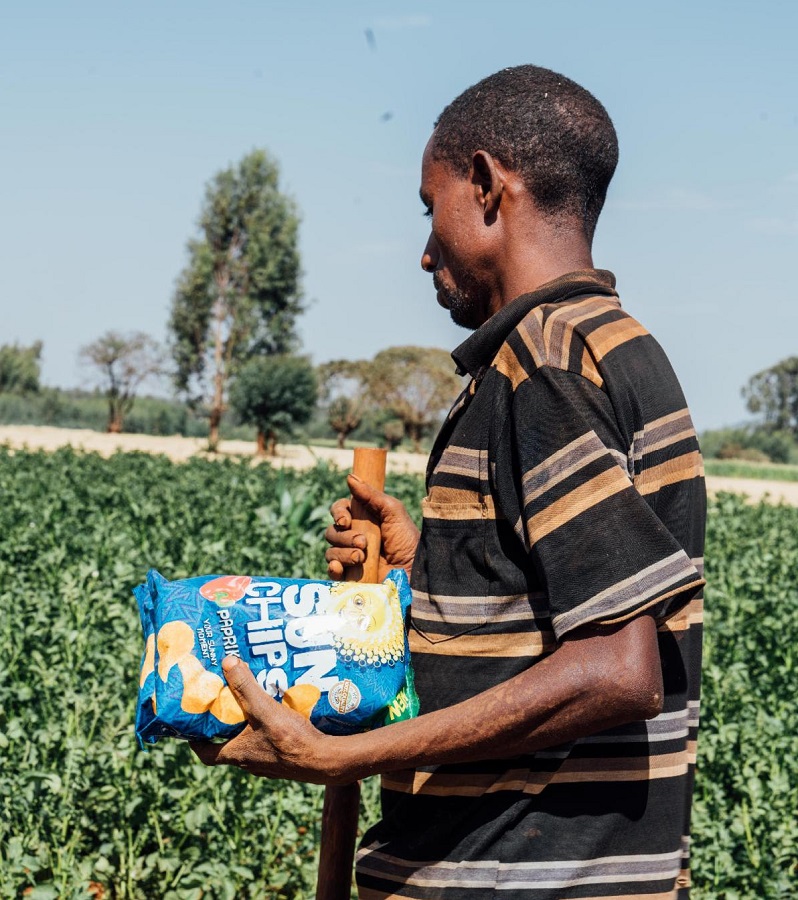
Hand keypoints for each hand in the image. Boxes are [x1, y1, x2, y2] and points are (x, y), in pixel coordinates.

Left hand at [190, 656, 347, 784]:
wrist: (324, 761)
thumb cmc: (290, 740)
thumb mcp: (264, 710)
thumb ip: (246, 687)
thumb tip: (227, 662)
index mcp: (237, 754)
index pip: (206, 754)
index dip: (196, 742)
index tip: (192, 727)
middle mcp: (249, 763)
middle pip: (229, 745)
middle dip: (226, 726)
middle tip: (227, 703)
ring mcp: (268, 764)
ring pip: (250, 744)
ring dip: (249, 727)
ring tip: (253, 704)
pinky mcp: (284, 761)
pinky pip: (269, 744)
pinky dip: (268, 731)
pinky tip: (279, 715)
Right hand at [324, 474, 419, 581]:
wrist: (413, 571)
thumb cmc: (407, 540)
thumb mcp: (393, 512)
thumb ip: (371, 495)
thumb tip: (350, 477)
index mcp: (362, 520)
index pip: (339, 511)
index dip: (338, 513)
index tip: (345, 520)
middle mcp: (354, 537)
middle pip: (332, 531)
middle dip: (345, 537)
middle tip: (363, 542)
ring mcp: (350, 558)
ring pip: (331, 551)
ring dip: (343, 553)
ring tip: (361, 557)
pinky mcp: (350, 577)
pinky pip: (332, 571)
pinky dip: (333, 568)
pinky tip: (340, 568)